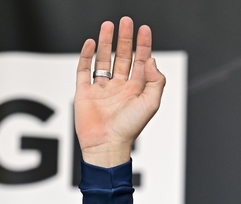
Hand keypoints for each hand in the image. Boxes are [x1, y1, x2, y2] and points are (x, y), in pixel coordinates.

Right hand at [75, 17, 165, 167]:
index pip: (141, 62)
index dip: (143, 45)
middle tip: (126, 21)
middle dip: (125, 39)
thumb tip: (150, 60)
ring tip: (108, 26)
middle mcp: (119, 88)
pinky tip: (91, 43)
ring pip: (104, 60)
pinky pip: (85, 70)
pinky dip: (87, 56)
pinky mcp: (85, 93)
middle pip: (123, 57)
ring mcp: (102, 90)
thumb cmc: (129, 129)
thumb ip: (155, 81)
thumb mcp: (151, 104)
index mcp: (136, 90)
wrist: (106, 145)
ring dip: (106, 43)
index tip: (144, 29)